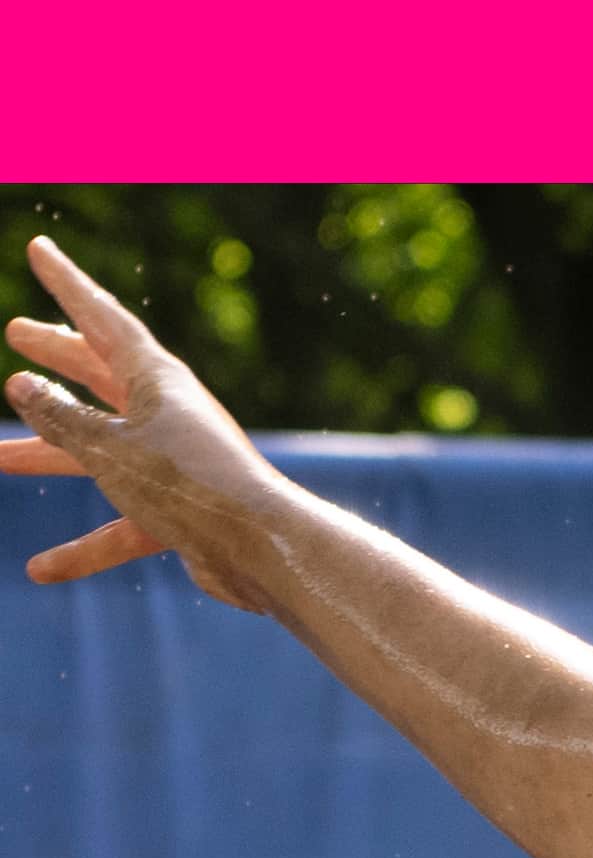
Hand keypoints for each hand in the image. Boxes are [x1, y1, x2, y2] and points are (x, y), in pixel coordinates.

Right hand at [3, 235, 281, 609]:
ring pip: (100, 453)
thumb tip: (21, 386)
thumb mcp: (109, 446)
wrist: (263, 551)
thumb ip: (62, 418)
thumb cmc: (189, 486)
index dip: (67, 283)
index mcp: (157, 380)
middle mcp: (169, 414)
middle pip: (102, 375)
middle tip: (19, 331)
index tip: (39, 249)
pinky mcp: (183, 513)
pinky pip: (122, 527)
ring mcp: (175, 464)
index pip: (101, 319)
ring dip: (49, 454)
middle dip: (60, 354)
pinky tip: (40, 568)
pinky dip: (85, 547)